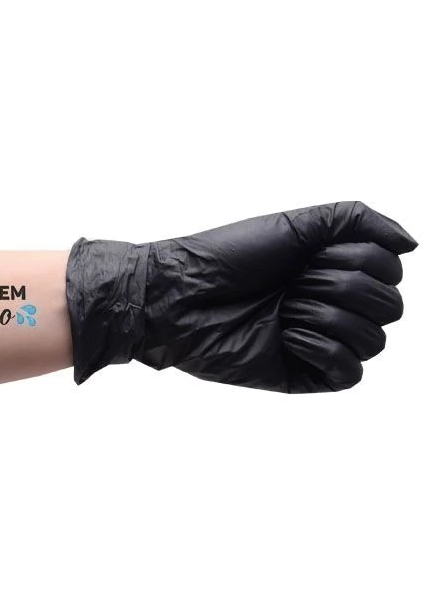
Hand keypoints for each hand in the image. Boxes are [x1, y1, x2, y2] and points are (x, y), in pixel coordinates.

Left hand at [139, 201, 417, 391]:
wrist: (182, 295)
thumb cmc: (228, 257)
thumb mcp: (297, 224)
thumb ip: (359, 220)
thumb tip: (412, 245)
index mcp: (333, 269)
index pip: (390, 270)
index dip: (357, 259)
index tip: (308, 257)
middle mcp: (332, 305)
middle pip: (391, 306)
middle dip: (341, 286)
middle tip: (292, 284)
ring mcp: (318, 342)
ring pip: (374, 340)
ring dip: (327, 315)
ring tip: (283, 310)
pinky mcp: (302, 374)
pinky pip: (351, 374)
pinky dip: (323, 349)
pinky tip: (286, 335)